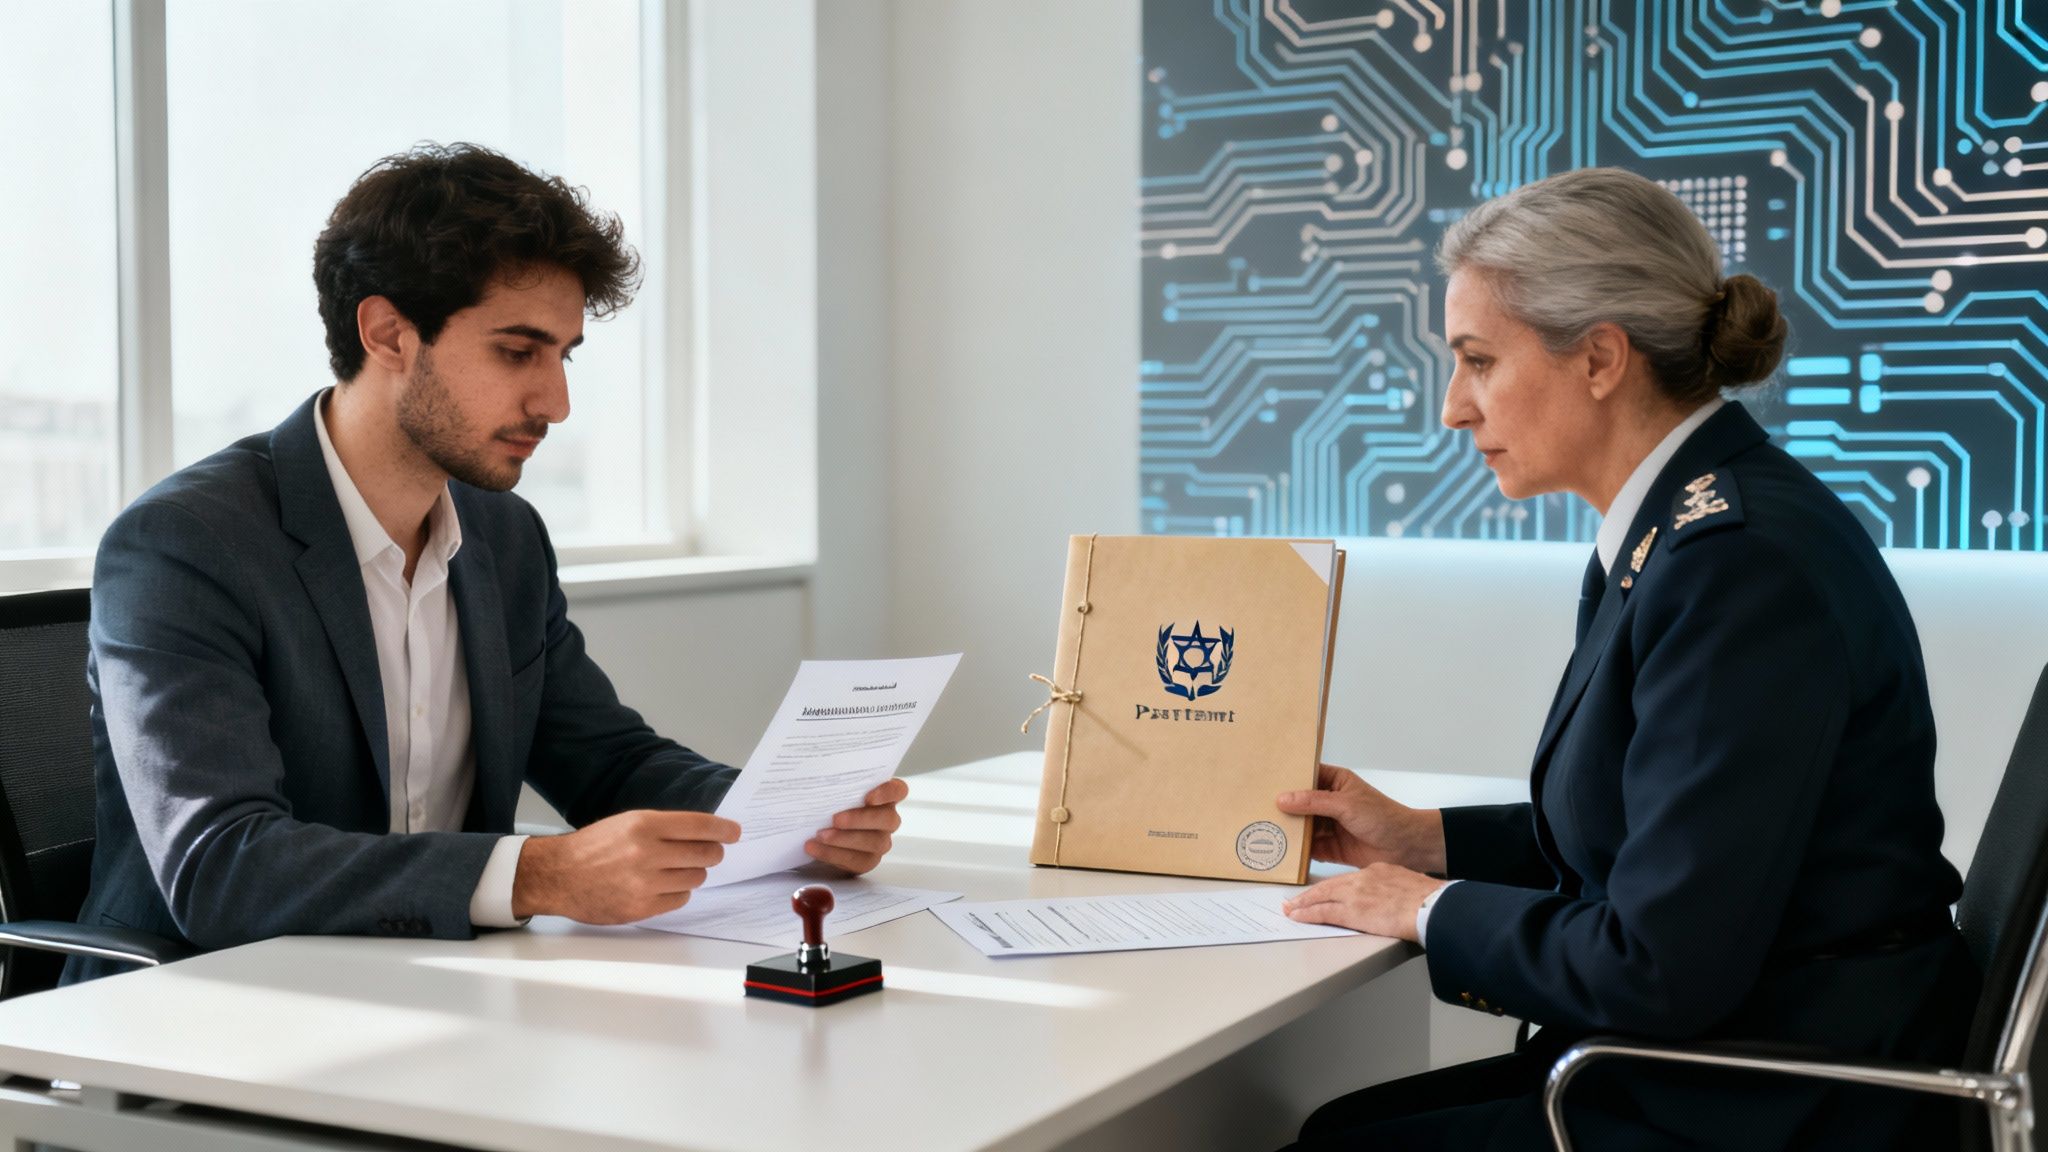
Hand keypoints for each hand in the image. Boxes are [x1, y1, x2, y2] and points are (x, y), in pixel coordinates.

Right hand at [512, 809, 740, 922]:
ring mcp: (644, 883)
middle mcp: (646, 853)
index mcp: (643, 825)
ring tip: (674, 869)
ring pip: (696, 878)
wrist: (558, 876)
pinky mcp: (641, 907)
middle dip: (713, 853)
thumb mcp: (628, 823)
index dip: (723, 829)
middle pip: (705, 854)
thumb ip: (665, 827)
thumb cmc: (594, 847)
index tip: (734, 832)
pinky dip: (678, 892)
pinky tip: (663, 886)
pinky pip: (680, 899)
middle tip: (710, 852)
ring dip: (693, 873)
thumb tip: (705, 832)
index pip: (699, 825)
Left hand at [803, 778, 908, 875]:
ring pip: (874, 842)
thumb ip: (836, 782)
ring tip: (821, 835)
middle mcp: (888, 819)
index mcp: (884, 796)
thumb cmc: (831, 804)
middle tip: (836, 819)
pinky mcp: (868, 861)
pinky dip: (833, 854)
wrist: (819, 830)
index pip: (898, 790)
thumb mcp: (835, 790)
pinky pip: (856, 860)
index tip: (868, 797)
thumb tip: (817, 771)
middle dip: (860, 819)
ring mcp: (881, 841)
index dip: (887, 793)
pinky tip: (815, 847)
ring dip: (845, 839)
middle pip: (888, 819)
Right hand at [1276, 764, 1445, 873]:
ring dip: (1286, 830)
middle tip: (1256, 808)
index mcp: (1335, 782)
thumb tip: (1283, 799)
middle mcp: (1328, 803)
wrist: (1407, 847)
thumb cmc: (1385, 817)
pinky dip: (1295, 850)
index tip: (1264, 781)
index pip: (1305, 776)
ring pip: (1300, 826)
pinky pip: (1307, 847)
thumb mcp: (1346, 804)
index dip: (1286, 779)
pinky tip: (1280, 850)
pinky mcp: (1329, 847)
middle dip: (1281, 807)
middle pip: (1298, 803)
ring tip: (1262, 829)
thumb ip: (1314, 802)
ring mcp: (1328, 825)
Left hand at [1282, 863, 1445, 942]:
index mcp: (1377, 871)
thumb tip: (1394, 900)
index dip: (1332, 887)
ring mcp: (1355, 894)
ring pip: (1321, 897)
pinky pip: (1323, 912)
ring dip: (1303, 903)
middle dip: (1310, 893)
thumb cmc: (1429, 900)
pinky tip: (1297, 916)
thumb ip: (1394, 889)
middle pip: (1329, 885)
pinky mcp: (1352, 911)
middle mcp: (1362, 879)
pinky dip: (1307, 914)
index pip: (1348, 880)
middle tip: (1295, 898)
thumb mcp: (1409, 885)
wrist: (1432, 905)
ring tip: (1290, 908)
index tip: (1323, 891)